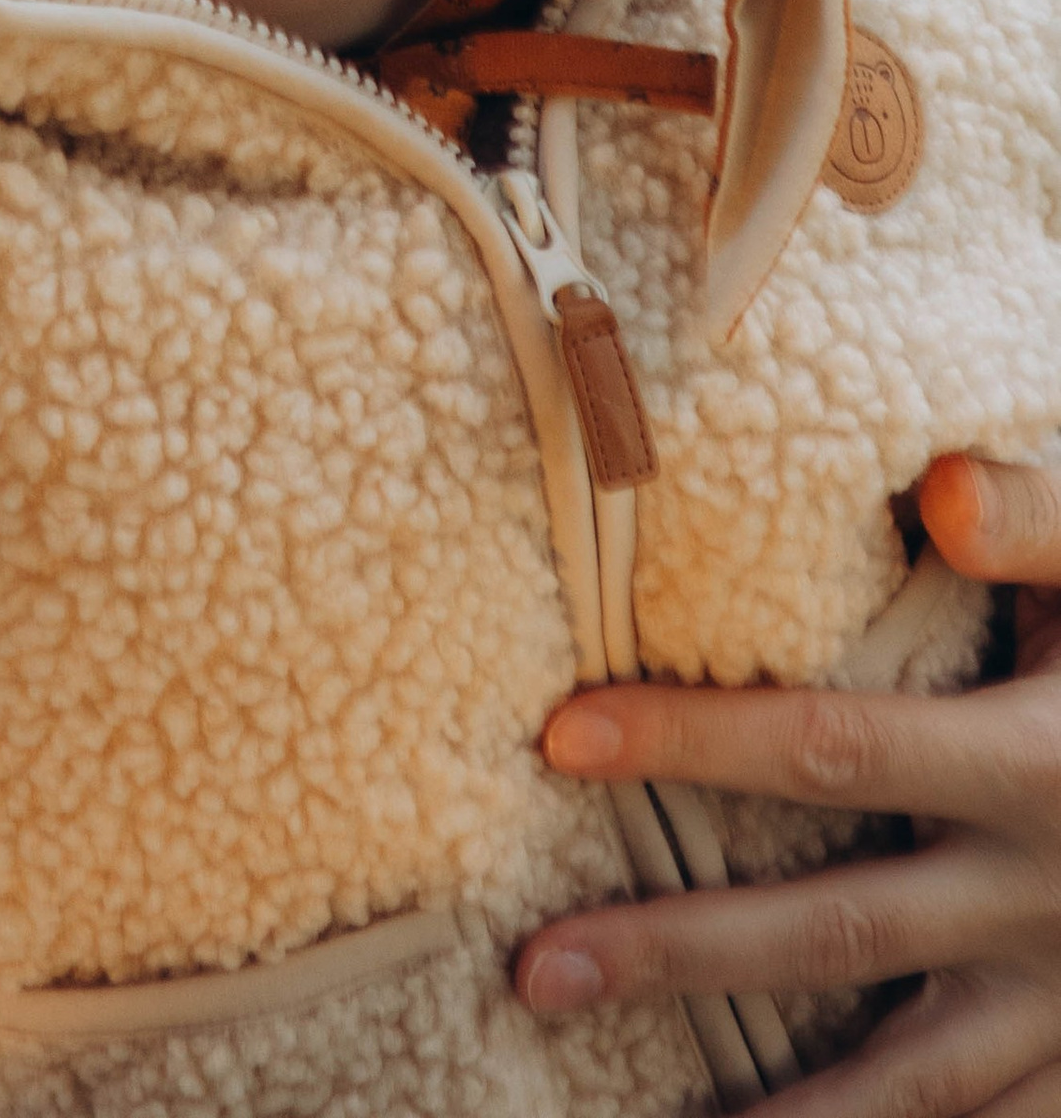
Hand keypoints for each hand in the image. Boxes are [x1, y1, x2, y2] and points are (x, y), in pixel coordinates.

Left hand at [515, 453, 1060, 1110]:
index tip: (554, 737)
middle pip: (837, 936)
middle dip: (682, 956)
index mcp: (1036, 765)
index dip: (695, 744)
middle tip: (534, 972)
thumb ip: (1044, 518)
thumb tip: (943, 486)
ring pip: (913, 1087)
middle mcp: (1046, 900)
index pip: (833, 751)